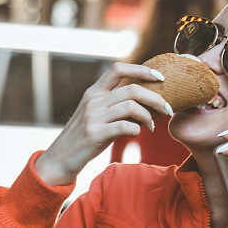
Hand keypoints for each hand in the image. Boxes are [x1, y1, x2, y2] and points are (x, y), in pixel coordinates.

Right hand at [36, 63, 172, 185]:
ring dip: (148, 117)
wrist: (60, 158)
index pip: (118, 68)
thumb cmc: (84, 137)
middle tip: (168, 109)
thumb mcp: (96, 115)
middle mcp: (93, 100)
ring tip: (151, 126)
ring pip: (131, 107)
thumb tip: (145, 101)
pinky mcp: (95, 134)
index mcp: (94, 92)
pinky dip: (137, 129)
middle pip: (132, 89)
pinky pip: (125, 126)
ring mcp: (93, 116)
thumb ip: (114, 104)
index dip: (142, 69)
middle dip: (156, 98)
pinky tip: (137, 134)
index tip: (160, 77)